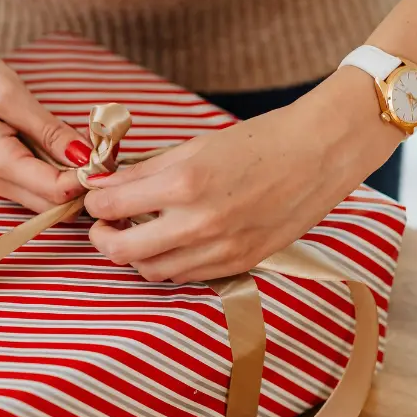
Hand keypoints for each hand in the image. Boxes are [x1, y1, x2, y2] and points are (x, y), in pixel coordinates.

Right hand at [0, 39, 89, 211]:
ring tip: (87, 145)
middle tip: (103, 150)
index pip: (56, 192)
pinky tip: (65, 145)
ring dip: (71, 179)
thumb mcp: (11, 95)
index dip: (88, 178)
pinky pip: (35, 184)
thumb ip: (49, 130)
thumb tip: (85, 157)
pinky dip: (56, 171)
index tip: (107, 153)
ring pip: (46, 199)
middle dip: (83, 184)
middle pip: (54, 205)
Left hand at [84, 68, 400, 281]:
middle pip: (123, 251)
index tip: (95, 196)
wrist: (322, 153)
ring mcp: (221, 249)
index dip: (95, 202)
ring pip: (152, 271)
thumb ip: (147, 169)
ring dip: (135, 254)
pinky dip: (169, 262)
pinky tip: (171, 241)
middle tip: (102, 225)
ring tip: (138, 231)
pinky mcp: (241, 263)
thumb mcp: (195, 146)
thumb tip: (106, 182)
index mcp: (184, 183)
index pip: (111, 206)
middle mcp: (199, 222)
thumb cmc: (260, 140)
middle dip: (102, 238)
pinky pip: (187, 275)